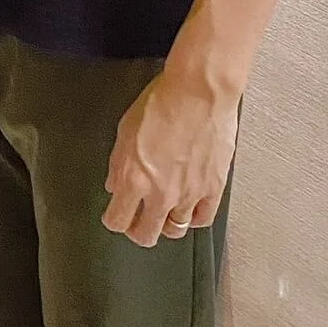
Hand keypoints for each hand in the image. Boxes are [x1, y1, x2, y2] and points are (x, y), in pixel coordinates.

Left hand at [101, 69, 238, 247]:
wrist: (199, 92)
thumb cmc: (163, 102)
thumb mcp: (125, 130)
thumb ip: (119, 164)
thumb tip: (116, 184)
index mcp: (134, 179)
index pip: (117, 221)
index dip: (114, 220)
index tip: (115, 215)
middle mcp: (160, 193)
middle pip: (146, 234)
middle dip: (138, 230)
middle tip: (138, 221)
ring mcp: (189, 194)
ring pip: (175, 230)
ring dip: (166, 224)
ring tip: (164, 214)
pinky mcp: (213, 189)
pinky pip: (202, 218)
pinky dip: (193, 218)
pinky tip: (189, 209)